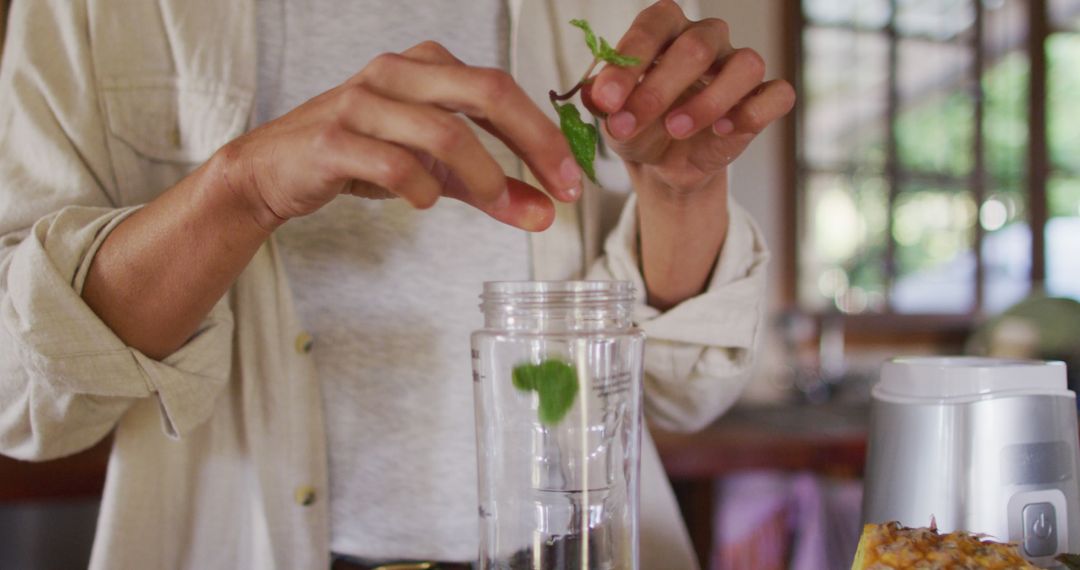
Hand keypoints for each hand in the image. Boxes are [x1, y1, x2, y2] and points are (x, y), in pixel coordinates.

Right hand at [217, 42, 582, 231]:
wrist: (275, 169)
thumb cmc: (362, 158)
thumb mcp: (434, 172)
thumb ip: (490, 189)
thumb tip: (546, 214)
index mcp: (426, 66)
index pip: (502, 89)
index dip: (546, 134)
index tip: (572, 180)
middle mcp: (397, 73)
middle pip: (487, 91)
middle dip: (533, 142)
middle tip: (559, 190)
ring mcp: (362, 102)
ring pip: (443, 130)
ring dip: (483, 175)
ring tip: (493, 203)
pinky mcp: (334, 140)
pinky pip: (395, 164)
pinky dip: (422, 190)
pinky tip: (425, 203)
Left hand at [583, 0, 794, 193]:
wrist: (664, 165)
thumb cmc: (639, 126)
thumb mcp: (613, 117)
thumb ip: (603, 102)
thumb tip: (594, 91)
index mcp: (666, 29)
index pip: (654, 25)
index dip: (629, 61)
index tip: (606, 100)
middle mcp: (708, 38)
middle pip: (697, 46)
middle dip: (658, 89)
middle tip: (627, 123)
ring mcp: (739, 66)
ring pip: (745, 64)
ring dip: (707, 101)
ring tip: (676, 129)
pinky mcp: (763, 98)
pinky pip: (776, 94)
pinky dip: (752, 113)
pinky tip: (722, 132)